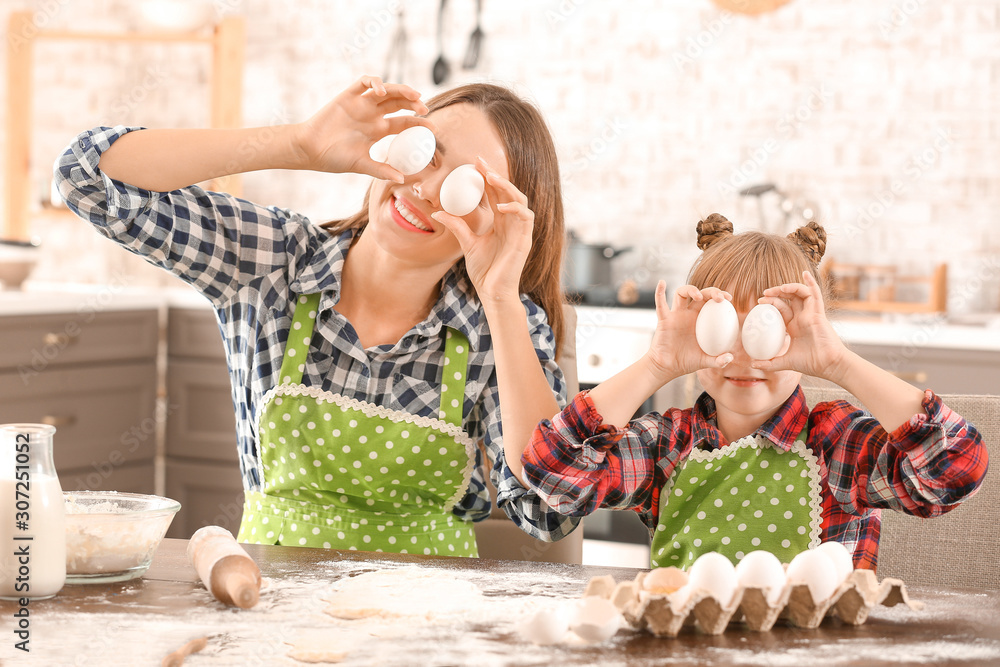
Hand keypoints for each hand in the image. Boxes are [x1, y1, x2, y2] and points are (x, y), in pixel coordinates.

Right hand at [293, 75, 432, 182]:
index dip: (418, 123)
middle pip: (398, 103)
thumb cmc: (333, 159)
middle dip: (413, 102)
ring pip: (386, 91)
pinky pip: (364, 83)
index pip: (403, 123)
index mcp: (377, 130)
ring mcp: (360, 104)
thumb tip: (403, 179)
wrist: (309, 150)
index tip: (433, 128)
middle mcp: (372, 115)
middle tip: (424, 108)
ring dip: (401, 90)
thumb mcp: (361, 165)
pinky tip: (381, 91)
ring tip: (413, 94)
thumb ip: (381, 170)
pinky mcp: (347, 96)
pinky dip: (375, 83)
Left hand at [431, 157, 532, 302]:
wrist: (492, 292)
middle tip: (479, 162)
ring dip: (506, 186)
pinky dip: (515, 208)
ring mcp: (520, 230)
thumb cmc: (484, 270)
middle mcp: (512, 222)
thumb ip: (457, 226)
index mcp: (501, 222)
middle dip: (495, 174)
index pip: (495, 194)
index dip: (486, 178)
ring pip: (520, 198)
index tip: (473, 163)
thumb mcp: (467, 243)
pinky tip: (500, 206)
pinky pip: (526, 216)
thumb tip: (438, 213)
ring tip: (490, 177)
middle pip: (507, 191)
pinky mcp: (525, 239)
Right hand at [646, 283, 734, 382]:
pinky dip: (659, 293)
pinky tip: (662, 283)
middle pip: (699, 294)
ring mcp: (676, 315)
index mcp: (700, 320)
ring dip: (690, 289)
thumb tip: (731, 357)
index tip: (730, 299)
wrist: (667, 367)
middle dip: (711, 291)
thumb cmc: (686, 362)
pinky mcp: (664, 319)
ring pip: (681, 293)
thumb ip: (718, 360)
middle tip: (720, 298)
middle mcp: (688, 314)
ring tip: (699, 296)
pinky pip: (661, 304)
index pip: (711, 302)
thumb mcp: (705, 361)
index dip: (720, 296)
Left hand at [752, 270, 848, 379]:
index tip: (759, 303)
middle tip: (764, 294)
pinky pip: (815, 294)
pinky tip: (804, 273)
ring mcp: (811, 314)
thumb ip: (770, 363)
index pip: (782, 309)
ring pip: (801, 294)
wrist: (828, 365)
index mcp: (795, 326)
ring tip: (778, 288)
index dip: (771, 303)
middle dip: (776, 293)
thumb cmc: (811, 363)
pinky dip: (810, 283)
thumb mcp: (786, 362)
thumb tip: (753, 364)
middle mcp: (803, 318)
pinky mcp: (818, 313)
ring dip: (789, 287)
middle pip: (789, 299)